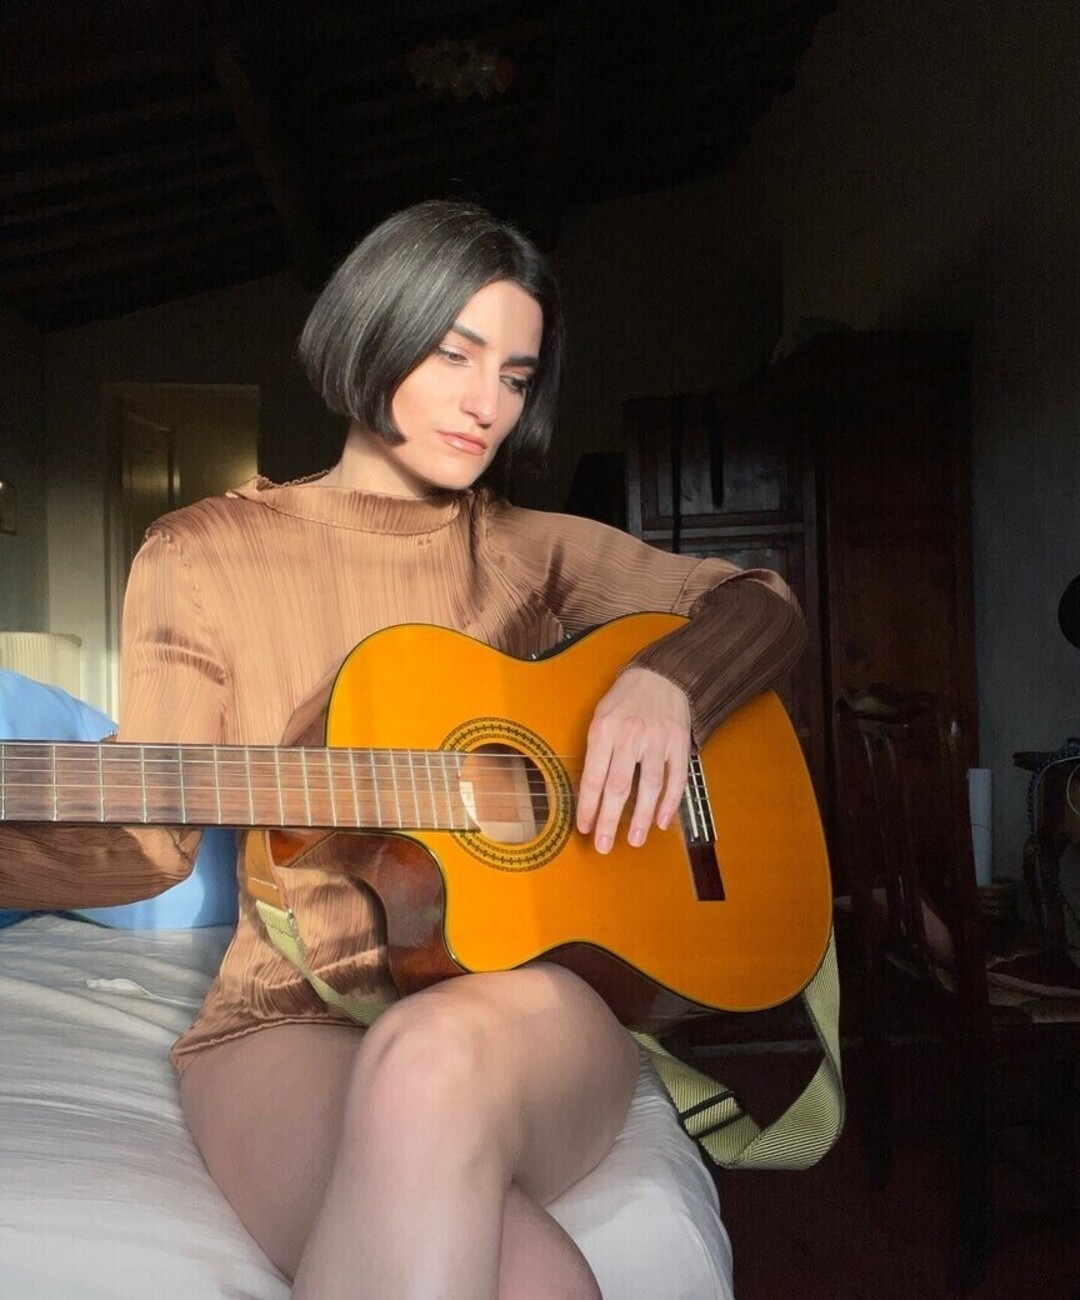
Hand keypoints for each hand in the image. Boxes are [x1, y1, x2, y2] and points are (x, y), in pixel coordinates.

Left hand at [575, 667, 691, 853]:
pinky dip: (669, 802)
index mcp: (604, 730)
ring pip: (649, 786)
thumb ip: (596, 751)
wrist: (661, 675)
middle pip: (618, 786)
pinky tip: (661, 821)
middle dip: (609, 820)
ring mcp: (657, 740)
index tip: (585, 828)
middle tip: (603, 845)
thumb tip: (590, 793)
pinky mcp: (679, 743)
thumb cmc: (624, 700)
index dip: (588, 806)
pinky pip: (675, 779)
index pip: (593, 777)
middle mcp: (630, 736)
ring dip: (641, 817)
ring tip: (634, 840)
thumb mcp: (600, 716)